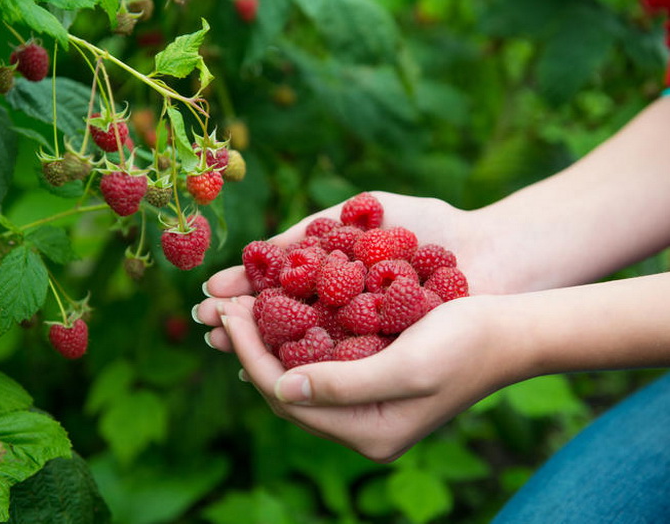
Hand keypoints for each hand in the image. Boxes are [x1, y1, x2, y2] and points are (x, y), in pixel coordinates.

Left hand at [208, 293, 524, 461]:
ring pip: (297, 377)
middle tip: (225, 303)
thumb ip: (343, 385)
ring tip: (241, 304)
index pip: (286, 396)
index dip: (251, 351)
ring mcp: (366, 407)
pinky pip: (317, 364)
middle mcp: (362, 427)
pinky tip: (277, 311)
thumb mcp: (407, 365)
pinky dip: (293, 337)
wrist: (510, 332)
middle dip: (251, 344)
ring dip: (266, 340)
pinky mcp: (372, 382)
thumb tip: (280, 386)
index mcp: (369, 432)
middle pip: (285, 390)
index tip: (230, 308)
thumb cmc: (467, 342)